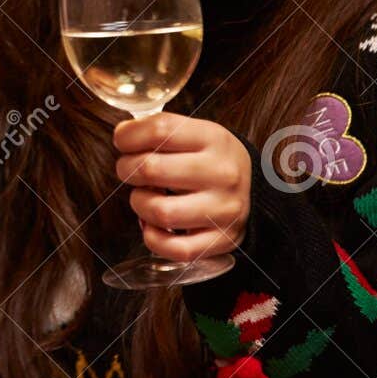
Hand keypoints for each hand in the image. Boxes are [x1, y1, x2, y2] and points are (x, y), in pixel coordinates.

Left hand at [113, 112, 250, 264]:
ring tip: (144, 197)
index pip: (159, 130)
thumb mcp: (195, 134)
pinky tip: (153, 224)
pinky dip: (153, 237)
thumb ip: (159, 130)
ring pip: (159, 211)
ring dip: (139, 203)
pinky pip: (174, 247)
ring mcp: (224, 209)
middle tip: (130, 171)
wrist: (254, 189)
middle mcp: (222, 173)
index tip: (122, 141)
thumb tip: (123, 135)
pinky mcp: (222, 240)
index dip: (127, 136)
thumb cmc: (209, 160)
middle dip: (127, 169)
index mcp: (214, 139)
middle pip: (152, 169)